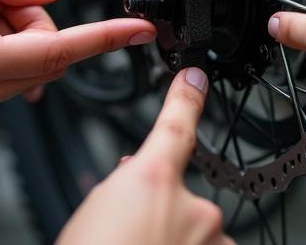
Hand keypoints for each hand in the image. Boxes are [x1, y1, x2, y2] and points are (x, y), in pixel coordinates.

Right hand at [58, 68, 233, 244]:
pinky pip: (206, 244)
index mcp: (153, 180)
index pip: (175, 124)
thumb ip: (124, 183)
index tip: (194, 77)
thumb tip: (135, 174)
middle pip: (177, 190)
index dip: (186, 97)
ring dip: (172, 233)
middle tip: (128, 230)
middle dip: (157, 204)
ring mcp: (211, 237)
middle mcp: (192, 205)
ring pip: (192, 223)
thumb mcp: (94, 209)